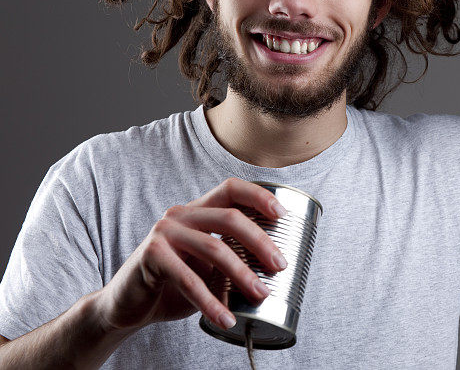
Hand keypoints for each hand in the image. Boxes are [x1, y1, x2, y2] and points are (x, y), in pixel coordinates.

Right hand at [95, 178, 288, 332]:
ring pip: (214, 248)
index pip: (231, 189)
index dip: (259, 196)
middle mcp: (181, 215)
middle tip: (279, 266)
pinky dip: (211, 302)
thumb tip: (275, 269)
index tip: (283, 214)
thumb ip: (233, 259)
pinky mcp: (152, 256)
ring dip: (242, 274)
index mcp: (198, 210)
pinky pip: (189, 279)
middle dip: (261, 242)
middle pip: (230, 218)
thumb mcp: (208, 267)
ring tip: (260, 294)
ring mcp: (164, 233)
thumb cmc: (173, 284)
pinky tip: (225, 319)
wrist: (127, 306)